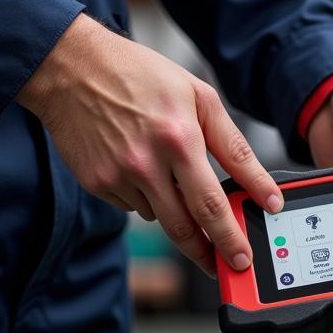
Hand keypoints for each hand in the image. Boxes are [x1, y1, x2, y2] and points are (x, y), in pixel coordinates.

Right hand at [18, 14, 281, 276]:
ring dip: (177, 213)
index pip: (212, 204)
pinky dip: (148, 196)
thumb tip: (260, 186)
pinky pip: (134, 205)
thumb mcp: (200, 97)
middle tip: (229, 264)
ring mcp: (117, 177)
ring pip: (160, 217)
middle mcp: (146, 163)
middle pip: (185, 228)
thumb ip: (232, 145)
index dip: (233, 235)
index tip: (246, 255)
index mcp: (178, 139)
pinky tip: (141, 165)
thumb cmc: (140, 76)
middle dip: (211, 253)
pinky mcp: (97, 184)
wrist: (72, 68)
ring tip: (174, 178)